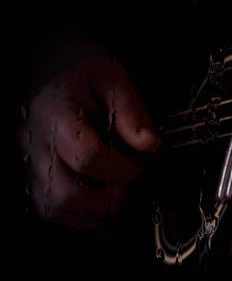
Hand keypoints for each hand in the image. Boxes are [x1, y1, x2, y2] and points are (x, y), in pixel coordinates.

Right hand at [18, 43, 159, 230]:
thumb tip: (151, 145)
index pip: (87, 156)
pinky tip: (104, 206)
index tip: (143, 165)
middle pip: (67, 195)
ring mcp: (32, 164)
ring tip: (122, 198)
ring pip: (56, 209)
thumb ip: (131, 111)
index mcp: (57, 117)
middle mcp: (38, 145)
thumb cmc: (77, 68)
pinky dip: (80, 217)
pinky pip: (50, 211)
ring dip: (95, 214)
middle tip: (134, 188)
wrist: (44, 63)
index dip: (123, 169)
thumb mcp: (111, 76)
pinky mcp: (34, 174)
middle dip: (111, 200)